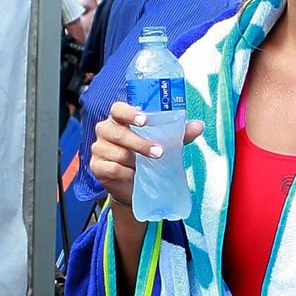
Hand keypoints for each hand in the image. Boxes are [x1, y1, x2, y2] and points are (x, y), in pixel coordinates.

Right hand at [89, 99, 203, 212]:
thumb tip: (199, 125)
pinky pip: (112, 168)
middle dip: (140, 143)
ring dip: (135, 160)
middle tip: (159, 152)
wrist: (134, 186)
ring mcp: (99, 149)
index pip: (118, 109)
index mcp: (119, 120)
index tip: (144, 121)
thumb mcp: (164, 144)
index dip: (129, 113)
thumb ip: (179, 134)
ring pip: (117, 152)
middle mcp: (106, 130)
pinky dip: (126, 173)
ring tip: (146, 167)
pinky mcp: (97, 167)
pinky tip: (134, 175)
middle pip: (118, 133)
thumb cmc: (146, 158)